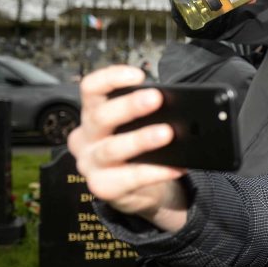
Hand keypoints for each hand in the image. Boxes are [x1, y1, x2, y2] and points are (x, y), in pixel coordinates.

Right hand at [67, 65, 187, 231]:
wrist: (140, 191)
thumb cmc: (140, 151)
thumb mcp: (139, 126)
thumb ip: (149, 114)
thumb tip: (182, 105)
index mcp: (93, 115)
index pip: (91, 89)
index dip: (111, 79)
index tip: (138, 75)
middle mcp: (85, 137)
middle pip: (101, 117)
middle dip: (130, 106)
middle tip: (156, 98)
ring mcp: (90, 164)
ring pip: (113, 149)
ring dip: (141, 139)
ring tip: (167, 133)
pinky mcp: (102, 187)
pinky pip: (129, 179)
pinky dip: (155, 172)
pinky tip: (176, 167)